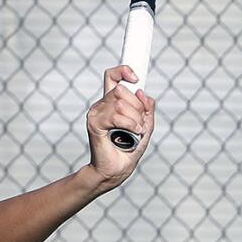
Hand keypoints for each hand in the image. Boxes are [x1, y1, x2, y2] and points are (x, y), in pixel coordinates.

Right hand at [85, 65, 154, 191]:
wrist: (115, 171)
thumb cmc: (128, 151)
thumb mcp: (146, 127)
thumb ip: (147, 109)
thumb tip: (143, 92)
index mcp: (111, 103)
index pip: (112, 77)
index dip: (123, 70)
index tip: (135, 77)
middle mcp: (101, 105)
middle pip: (121, 89)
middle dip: (137, 106)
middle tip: (139, 123)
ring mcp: (96, 113)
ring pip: (120, 102)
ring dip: (135, 119)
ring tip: (135, 132)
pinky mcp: (94, 123)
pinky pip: (116, 116)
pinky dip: (129, 124)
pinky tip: (132, 133)